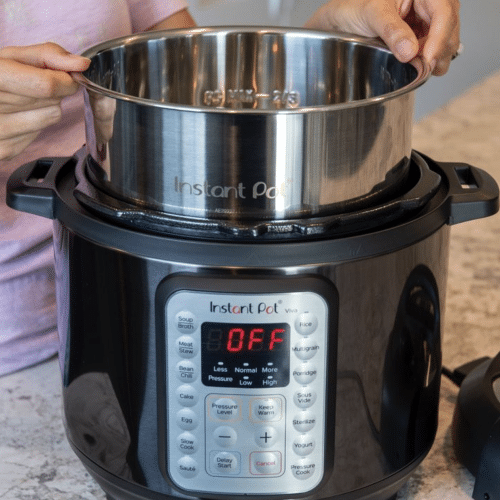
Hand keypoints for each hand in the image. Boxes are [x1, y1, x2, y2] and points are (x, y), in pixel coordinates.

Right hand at [0, 42, 89, 160]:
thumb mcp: (13, 57)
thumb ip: (49, 56)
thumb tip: (82, 64)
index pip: (47, 85)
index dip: (65, 81)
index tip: (67, 77)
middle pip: (52, 102)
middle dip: (52, 92)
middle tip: (32, 86)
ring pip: (51, 119)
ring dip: (45, 108)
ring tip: (22, 100)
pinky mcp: (5, 151)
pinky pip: (39, 135)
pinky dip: (34, 125)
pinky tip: (17, 116)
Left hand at [305, 0, 459, 75]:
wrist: (342, 20)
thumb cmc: (355, 8)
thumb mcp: (372, 15)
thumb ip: (392, 31)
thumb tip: (410, 51)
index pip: (443, 11)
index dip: (440, 37)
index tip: (429, 59)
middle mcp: (428, 2)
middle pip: (449, 26)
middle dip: (440, 50)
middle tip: (425, 69)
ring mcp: (426, 17)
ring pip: (445, 38)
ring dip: (435, 57)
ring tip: (420, 68)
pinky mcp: (421, 32)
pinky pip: (432, 47)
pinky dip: (427, 59)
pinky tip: (417, 65)